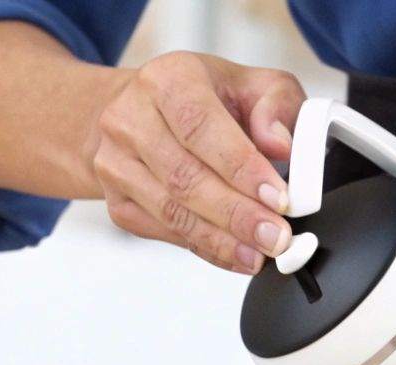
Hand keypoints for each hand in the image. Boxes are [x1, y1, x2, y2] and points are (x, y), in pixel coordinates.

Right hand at [86, 52, 304, 273]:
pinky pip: (162, 231)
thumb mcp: (252, 84)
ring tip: (260, 253)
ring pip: (170, 211)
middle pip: (184, 177)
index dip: (241, 167)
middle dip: (236, 214)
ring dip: (220, 239)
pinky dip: (203, 247)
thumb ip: (277, 105)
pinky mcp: (116, 202)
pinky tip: (234, 253)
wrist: (140, 114)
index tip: (278, 198)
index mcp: (167, 79)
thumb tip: (280, 144)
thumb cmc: (202, 99)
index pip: (200, 126)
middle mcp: (130, 118)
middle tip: (275, 236)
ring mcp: (116, 164)